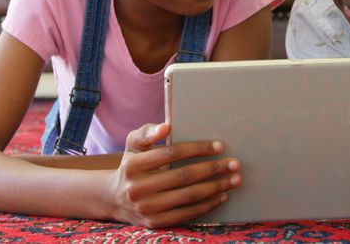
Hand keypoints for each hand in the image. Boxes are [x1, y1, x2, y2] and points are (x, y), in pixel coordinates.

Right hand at [108, 123, 240, 227]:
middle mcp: (138, 188)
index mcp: (133, 165)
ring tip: (234, 180)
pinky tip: (221, 195)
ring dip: (216, 187)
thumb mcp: (133, 145)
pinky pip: (187, 214)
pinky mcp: (155, 223)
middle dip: (214, 169)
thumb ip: (147, 132)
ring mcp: (146, 208)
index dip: (198, 149)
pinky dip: (207, 205)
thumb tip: (166, 127)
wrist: (115, 198)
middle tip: (235, 164)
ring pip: (189, 196)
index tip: (220, 146)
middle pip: (184, 176)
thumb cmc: (132, 165)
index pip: (172, 153)